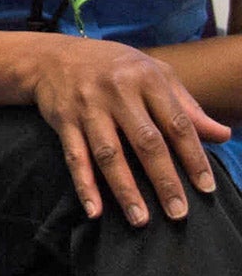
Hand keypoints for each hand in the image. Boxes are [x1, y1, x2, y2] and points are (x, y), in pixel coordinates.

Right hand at [27, 34, 229, 224]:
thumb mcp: (154, 73)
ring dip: (125, 189)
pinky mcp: (63, 120)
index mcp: (146, 78)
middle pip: (145, 141)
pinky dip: (84, 184)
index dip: (193, 157)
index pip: (176, 124)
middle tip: (178, 213)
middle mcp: (116, 91)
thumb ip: (186, 105)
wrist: (52, 56)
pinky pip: (74, 156)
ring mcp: (87, 106)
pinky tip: (94, 210)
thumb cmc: (113, 67)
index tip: (206, 188)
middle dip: (164, 180)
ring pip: (109, 153)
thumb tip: (222, 135)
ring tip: (140, 219)